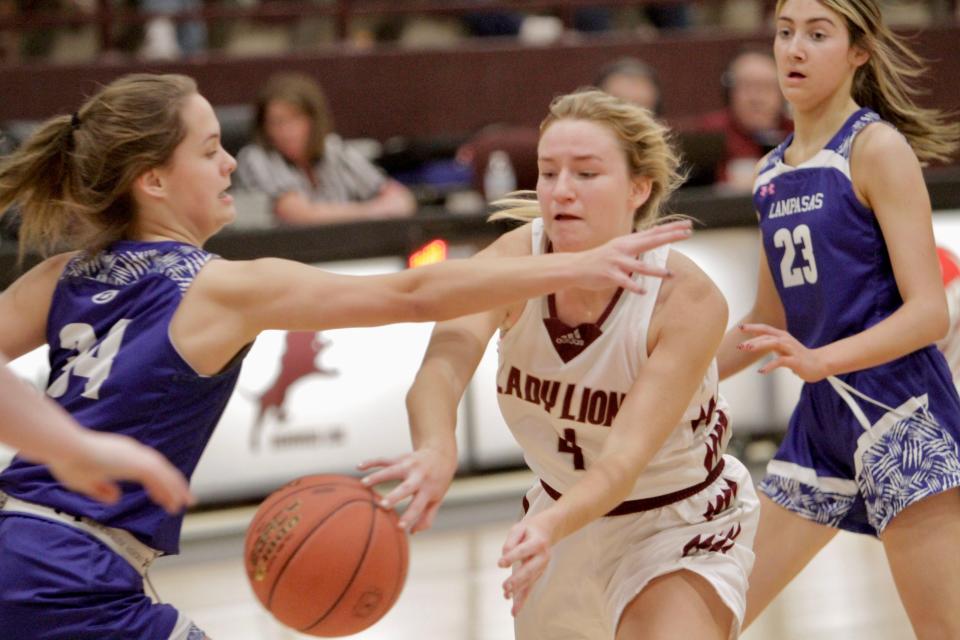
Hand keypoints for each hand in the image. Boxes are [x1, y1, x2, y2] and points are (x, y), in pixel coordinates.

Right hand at [47, 431, 193, 513]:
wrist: (66, 448)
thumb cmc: (68, 462)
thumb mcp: (84, 481)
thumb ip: (101, 490)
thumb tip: (117, 498)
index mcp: (121, 453)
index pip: (147, 467)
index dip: (158, 482)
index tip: (162, 496)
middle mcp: (132, 451)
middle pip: (160, 468)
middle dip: (174, 484)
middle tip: (185, 500)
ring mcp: (136, 456)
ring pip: (164, 473)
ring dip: (176, 488)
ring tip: (186, 504)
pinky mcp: (137, 463)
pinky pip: (160, 478)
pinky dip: (169, 489)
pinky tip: (174, 502)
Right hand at [358, 447, 456, 532]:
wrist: (440, 454)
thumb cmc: (437, 481)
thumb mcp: (437, 499)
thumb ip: (426, 517)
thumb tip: (412, 532)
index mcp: (428, 489)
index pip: (419, 506)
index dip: (410, 516)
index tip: (400, 527)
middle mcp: (419, 477)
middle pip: (405, 488)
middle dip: (394, 496)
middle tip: (382, 505)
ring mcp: (409, 465)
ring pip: (391, 470)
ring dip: (377, 477)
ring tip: (363, 484)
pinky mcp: (400, 458)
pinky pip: (384, 460)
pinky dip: (371, 462)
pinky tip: (358, 467)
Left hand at [498, 517, 553, 615]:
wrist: (546, 531)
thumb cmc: (528, 531)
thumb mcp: (518, 529)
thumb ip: (510, 541)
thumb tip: (504, 556)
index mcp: (538, 542)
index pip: (522, 551)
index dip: (512, 557)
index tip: (500, 564)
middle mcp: (543, 557)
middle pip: (529, 570)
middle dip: (517, 580)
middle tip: (505, 587)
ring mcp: (542, 567)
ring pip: (530, 582)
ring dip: (518, 591)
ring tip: (506, 597)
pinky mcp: (538, 575)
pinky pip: (530, 588)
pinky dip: (522, 600)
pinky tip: (514, 611)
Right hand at [576, 220, 691, 292]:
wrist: (576, 266)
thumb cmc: (601, 259)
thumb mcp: (619, 248)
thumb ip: (636, 245)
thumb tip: (654, 239)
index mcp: (627, 241)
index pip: (654, 232)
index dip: (671, 229)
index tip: (687, 225)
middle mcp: (623, 248)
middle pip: (651, 241)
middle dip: (670, 237)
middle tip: (687, 234)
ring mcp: (616, 262)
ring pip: (639, 266)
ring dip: (655, 271)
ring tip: (669, 274)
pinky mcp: (609, 275)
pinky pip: (624, 282)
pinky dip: (634, 286)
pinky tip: (643, 291)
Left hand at [737, 323, 828, 381]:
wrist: (819, 364)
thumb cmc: (798, 356)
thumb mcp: (783, 348)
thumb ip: (770, 343)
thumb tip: (755, 340)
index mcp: (782, 336)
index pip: (765, 329)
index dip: (752, 327)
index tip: (740, 327)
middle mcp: (786, 340)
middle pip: (767, 336)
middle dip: (753, 340)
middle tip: (740, 346)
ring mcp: (791, 350)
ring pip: (774, 343)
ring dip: (760, 345)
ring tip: (748, 349)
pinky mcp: (795, 361)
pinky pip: (781, 361)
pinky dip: (770, 366)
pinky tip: (761, 371)